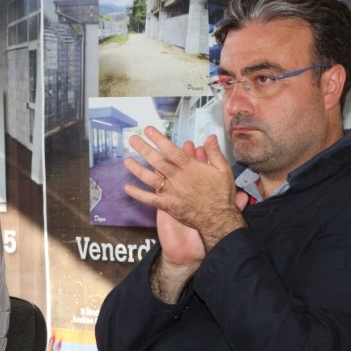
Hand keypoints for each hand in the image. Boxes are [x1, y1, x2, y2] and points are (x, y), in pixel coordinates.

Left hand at [124, 126, 245, 251]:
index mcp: (190, 167)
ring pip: (150, 178)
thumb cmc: (222, 194)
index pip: (171, 150)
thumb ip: (214, 153)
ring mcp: (171, 192)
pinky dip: (138, 194)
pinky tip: (127, 188)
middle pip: (157, 161)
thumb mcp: (223, 170)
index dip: (159, 139)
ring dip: (137, 169)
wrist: (219, 219)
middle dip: (143, 149)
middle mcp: (178, 178)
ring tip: (126, 160)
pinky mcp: (167, 205)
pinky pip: (150, 199)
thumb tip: (210, 136)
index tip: (148, 130)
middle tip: (132, 139)